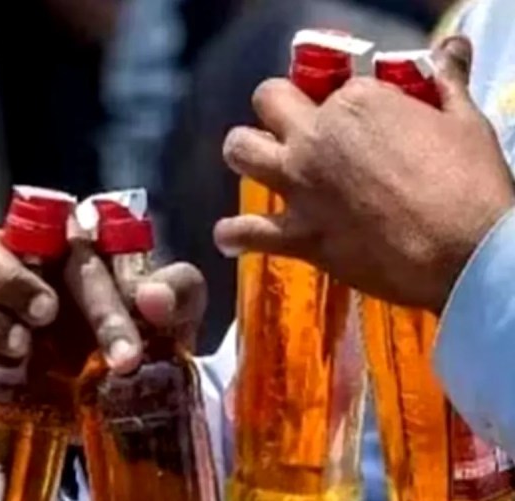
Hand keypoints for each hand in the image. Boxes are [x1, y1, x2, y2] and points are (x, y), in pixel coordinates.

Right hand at [0, 227, 206, 373]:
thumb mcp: (173, 317)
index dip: (97, 296)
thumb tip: (153, 301)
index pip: (68, 246)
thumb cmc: (142, 335)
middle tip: (47, 315)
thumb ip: (178, 293)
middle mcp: (18, 264)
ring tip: (22, 349)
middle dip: (11, 279)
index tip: (124, 350)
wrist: (115, 390)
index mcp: (68, 246)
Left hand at [216, 36, 514, 312]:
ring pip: (239, 150)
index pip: (331, 87)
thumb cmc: (469, 184)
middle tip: (296, 128)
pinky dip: (232, 235)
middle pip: (269, 101)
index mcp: (355, 103)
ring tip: (261, 164)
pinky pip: (245, 232)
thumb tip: (450, 50)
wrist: (464, 251)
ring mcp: (301, 185)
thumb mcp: (463, 121)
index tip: (360, 124)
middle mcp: (315, 137)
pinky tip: (229, 237)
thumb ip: (445, 83)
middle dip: (278, 109)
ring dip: (245, 153)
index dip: (343, 103)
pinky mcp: (298, 234)